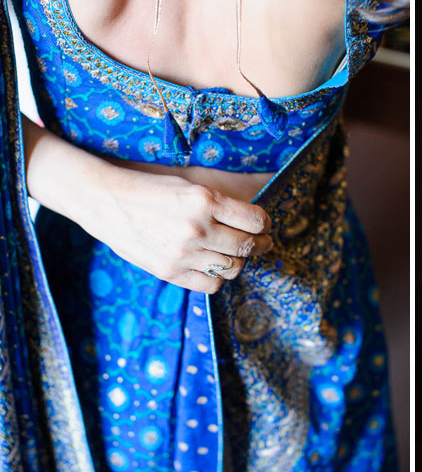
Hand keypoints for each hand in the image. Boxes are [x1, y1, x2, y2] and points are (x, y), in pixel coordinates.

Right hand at [78, 164, 272, 292]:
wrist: (106, 202)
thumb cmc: (151, 189)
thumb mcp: (190, 186)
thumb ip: (220, 205)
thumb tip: (252, 222)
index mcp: (205, 200)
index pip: (255, 219)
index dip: (266, 223)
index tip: (265, 225)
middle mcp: (198, 228)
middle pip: (247, 246)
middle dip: (261, 244)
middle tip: (263, 242)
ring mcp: (184, 253)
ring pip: (233, 268)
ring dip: (240, 262)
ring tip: (237, 255)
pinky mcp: (170, 272)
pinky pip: (211, 285)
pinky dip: (219, 279)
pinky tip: (215, 268)